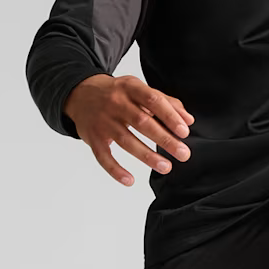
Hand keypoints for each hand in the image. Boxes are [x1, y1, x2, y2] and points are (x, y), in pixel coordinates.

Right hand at [63, 74, 193, 185]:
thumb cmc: (116, 93)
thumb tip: (188, 120)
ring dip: (147, 156)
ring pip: (126, 140)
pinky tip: (129, 180)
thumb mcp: (138, 89)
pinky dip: (115, 170)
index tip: (184, 132)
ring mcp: (103, 121)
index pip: (153, 100)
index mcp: (130, 87)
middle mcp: (115, 103)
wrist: (79, 93)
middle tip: (183, 153)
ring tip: (166, 167)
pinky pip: (103, 156)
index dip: (170, 116)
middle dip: (165, 139)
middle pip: (142, 122)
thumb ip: (165, 102)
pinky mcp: (92, 137)